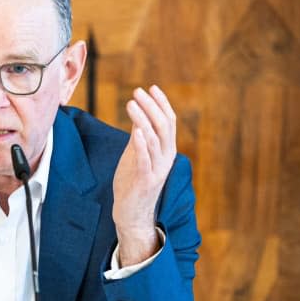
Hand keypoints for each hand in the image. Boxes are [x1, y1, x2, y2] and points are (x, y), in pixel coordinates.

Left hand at [113, 85, 176, 265]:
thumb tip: (138, 111)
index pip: (168, 122)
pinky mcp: (146, 181)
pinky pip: (145, 160)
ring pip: (154, 140)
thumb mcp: (136, 154)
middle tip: (138, 91)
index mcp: (166, 151)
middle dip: (152, 106)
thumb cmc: (132, 182)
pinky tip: (135, 130)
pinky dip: (141, 144)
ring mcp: (157, 170)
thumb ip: (139, 135)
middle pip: (164, 127)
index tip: (151, 87)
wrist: (131, 213)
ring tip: (131, 103)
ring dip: (142, 119)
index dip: (161, 103)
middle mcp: (166, 159)